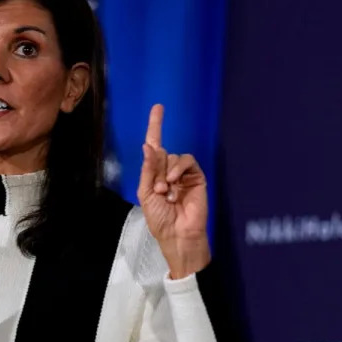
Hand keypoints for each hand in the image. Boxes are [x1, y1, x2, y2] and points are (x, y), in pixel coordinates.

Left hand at [137, 104, 210, 278]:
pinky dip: (178, 168)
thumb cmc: (159, 219)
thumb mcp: (146, 193)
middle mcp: (168, 171)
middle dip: (156, 169)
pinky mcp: (196, 177)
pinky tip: (174, 183)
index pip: (154, 147)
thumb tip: (149, 145)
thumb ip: (148, 169)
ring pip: (173, 157)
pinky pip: (187, 161)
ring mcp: (183, 174)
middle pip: (161, 153)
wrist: (177, 234)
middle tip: (157, 190)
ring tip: (165, 192)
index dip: (156, 126)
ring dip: (166, 173)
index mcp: (155, 174)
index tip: (158, 107)